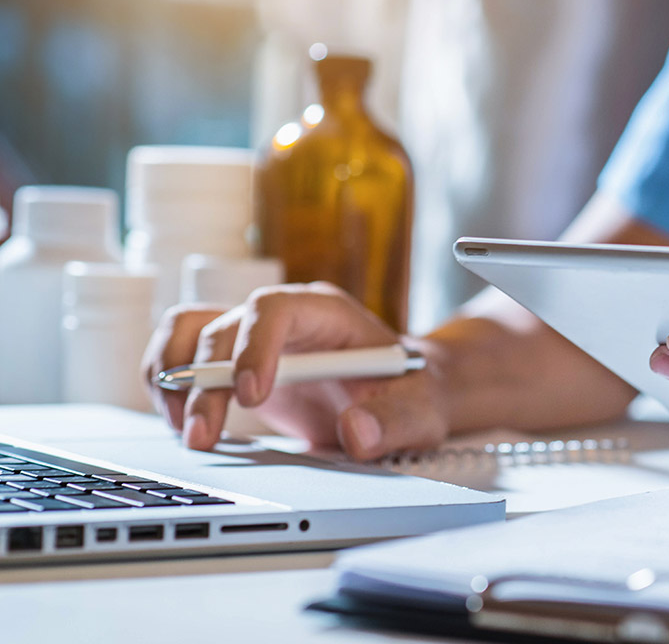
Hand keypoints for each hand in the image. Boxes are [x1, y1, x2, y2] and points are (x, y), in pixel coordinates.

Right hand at [141, 282, 449, 459]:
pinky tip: (183, 426)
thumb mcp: (421, 409)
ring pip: (185, 330)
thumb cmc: (411, 392)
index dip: (254, 347)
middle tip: (203, 438)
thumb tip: (357, 432)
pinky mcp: (232, 361)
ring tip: (185, 432)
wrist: (402, 393)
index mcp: (327, 313)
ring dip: (171, 378)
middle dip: (204, 384)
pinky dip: (168, 387)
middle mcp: (282, 316)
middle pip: (222, 328)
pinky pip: (180, 354)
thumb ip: (396, 420)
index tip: (250, 397)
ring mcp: (252, 335)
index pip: (275, 308)